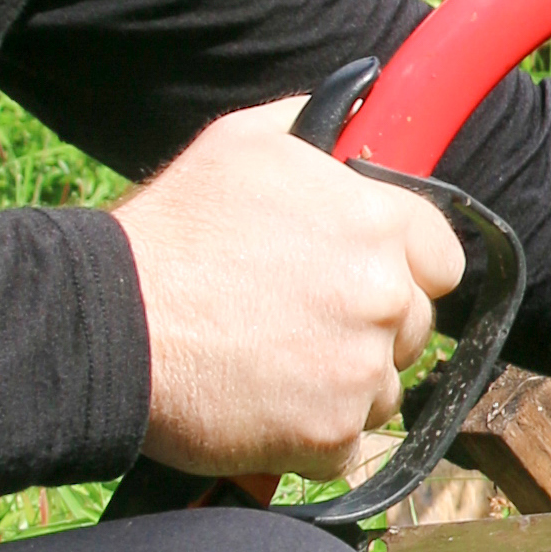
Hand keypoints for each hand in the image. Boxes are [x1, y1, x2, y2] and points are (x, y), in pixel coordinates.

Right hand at [114, 97, 467, 479]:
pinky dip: (312, 435)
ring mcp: (359, 371)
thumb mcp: (244, 142)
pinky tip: (264, 406)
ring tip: (272, 364)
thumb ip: (318, 125)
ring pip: (383, 388)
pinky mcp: (328, 435)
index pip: (443, 260)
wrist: (107, 324)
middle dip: (370, 329)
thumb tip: (362, 108)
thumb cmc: (171, 232)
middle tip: (300, 324)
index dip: (406, 270)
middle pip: (414, 327)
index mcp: (377, 223)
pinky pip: (346, 443)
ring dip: (342, 384)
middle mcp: (383, 296)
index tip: (366, 279)